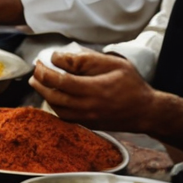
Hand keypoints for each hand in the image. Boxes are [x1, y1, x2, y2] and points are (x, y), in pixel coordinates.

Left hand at [32, 51, 161, 130]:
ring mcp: (86, 118)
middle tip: (35, 71)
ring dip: (44, 94)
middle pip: (53, 96)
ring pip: (56, 108)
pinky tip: (53, 94)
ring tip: (39, 81)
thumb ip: (85, 60)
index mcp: (94, 89)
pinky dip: (54, 105)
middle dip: (39, 82)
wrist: (146, 111)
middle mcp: (87, 107)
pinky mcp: (87, 124)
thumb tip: (58, 57)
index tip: (40, 61)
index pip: (59, 81)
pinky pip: (64, 116)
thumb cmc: (131, 84)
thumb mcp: (113, 63)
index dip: (45, 71)